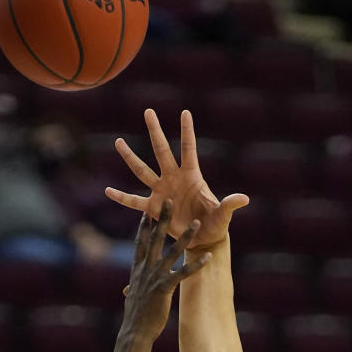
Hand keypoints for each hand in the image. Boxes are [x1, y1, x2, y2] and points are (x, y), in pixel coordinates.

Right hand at [107, 109, 249, 247]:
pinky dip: (121, 197)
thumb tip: (244, 199)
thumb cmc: (215, 225)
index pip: (188, 149)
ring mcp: (162, 192)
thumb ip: (229, 205)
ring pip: (142, 171)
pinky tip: (107, 191)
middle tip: (148, 111)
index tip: (185, 112)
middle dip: (155, 132)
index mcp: (192, 176)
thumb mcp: (223, 215)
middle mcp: (174, 178)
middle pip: (161, 151)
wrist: (202, 239)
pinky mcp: (154, 209)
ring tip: (118, 141)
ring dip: (130, 157)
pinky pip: (134, 202)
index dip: (187, 132)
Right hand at [121, 201, 211, 342]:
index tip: (146, 211)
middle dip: (162, 219)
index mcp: (137, 270)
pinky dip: (197, 265)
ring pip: (172, 252)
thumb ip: (132, 291)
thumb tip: (127, 291)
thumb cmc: (135, 318)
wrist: (135, 332)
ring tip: (196, 223)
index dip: (144, 227)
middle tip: (169, 200)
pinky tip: (209, 256)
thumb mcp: (133, 299)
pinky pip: (183, 273)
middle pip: (155, 239)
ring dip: (185, 237)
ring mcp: (155, 277)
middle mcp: (146, 269)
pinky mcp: (165, 288)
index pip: (140, 243)